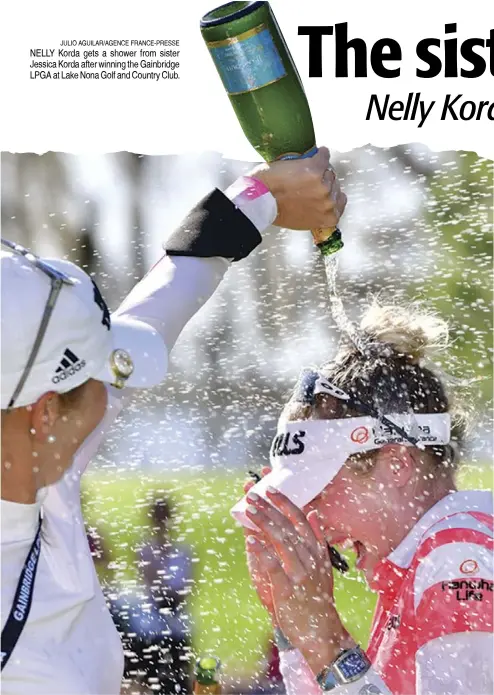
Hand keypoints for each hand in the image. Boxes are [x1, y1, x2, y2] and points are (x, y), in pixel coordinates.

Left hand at [245, 488, 355, 676]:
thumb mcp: (323, 565)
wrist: (322, 633)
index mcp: (317, 551)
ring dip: (264, 522)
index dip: (284, 502)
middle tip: (253, 494)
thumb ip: (317, 538)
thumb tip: (313, 512)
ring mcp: (300, 574)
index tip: (270, 488)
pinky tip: (250, 539)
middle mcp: (310, 559)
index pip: (300, 519)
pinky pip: (273, 566)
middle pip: (287, 527)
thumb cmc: (318, 598)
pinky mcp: (287, 589)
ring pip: (281, 541)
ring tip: (249, 509)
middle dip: (268, 508)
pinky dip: (261, 551)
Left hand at [248, 147, 346, 230]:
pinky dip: (321, 154)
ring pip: (329, 170)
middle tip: (309, 180)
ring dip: (320, 168)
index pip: (340, 202)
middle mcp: (328, 202)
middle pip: (334, 185)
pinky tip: (317, 153)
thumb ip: (315, 213)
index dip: (329, 195)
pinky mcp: (315, 169)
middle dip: (323, 182)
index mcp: (328, 217)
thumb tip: (316, 205)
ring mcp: (323, 185)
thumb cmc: (276, 211)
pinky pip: (324, 156)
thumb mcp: (302, 220)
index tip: (322, 191)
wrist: (261, 199)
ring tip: (307, 169)